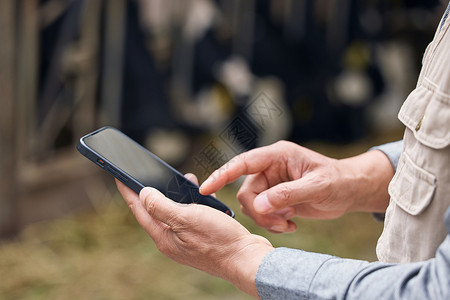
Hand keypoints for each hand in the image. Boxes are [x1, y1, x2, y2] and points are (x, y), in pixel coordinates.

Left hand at [115, 176, 272, 297]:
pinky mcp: (201, 237)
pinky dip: (192, 203)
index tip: (118, 174)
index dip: (128, 190)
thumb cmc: (219, 240)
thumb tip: (143, 193)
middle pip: (155, 210)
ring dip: (177, 194)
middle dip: (154, 190)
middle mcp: (172, 240)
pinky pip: (190, 216)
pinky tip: (201, 196)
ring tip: (184, 180)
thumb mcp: (186, 218)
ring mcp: (186, 240)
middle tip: (152, 172)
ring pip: (175, 212)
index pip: (139, 209)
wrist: (247, 259)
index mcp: (164, 236)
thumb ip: (161, 206)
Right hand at [200, 141, 392, 232]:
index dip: (222, 174)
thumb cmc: (337, 181)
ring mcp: (271, 184)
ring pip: (252, 206)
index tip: (205, 188)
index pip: (243, 163)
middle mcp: (270, 169)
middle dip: (260, 212)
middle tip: (281, 222)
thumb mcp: (316, 187)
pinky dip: (273, 223)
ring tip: (289, 222)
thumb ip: (288, 194)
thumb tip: (259, 206)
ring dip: (267, 220)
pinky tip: (292, 223)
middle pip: (246, 192)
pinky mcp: (274, 199)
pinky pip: (261, 214)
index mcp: (277, 156)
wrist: (349, 191)